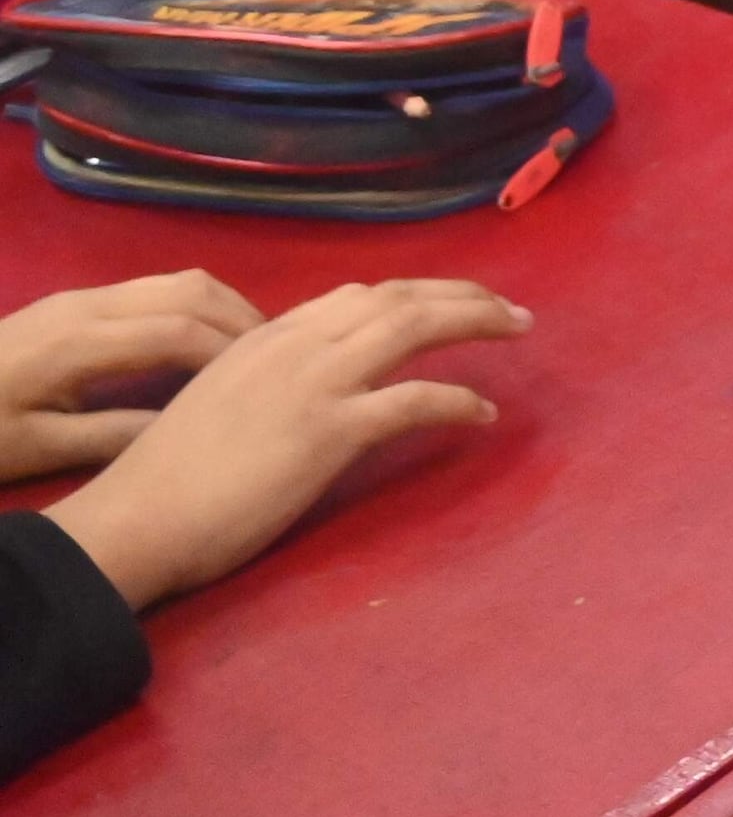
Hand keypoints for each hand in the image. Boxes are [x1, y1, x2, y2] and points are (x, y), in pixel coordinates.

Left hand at [0, 273, 260, 480]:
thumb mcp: (38, 449)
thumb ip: (113, 436)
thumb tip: (186, 429)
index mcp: (79, 343)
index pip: (180, 333)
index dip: (232, 357)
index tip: (273, 386)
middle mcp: (89, 305)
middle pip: (190, 293)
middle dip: (243, 323)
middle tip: (284, 361)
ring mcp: (82, 296)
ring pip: (178, 281)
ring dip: (224, 308)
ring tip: (255, 349)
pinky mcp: (76, 300)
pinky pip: (156, 288)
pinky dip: (196, 307)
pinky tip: (205, 342)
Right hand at [44, 279, 526, 613]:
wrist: (131, 522)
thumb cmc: (163, 480)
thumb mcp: (215, 403)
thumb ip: (265, 381)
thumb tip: (310, 387)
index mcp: (263, 338)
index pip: (355, 297)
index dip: (412, 294)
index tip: (449, 302)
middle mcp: (294, 346)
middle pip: (396, 298)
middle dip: (460, 295)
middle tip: (507, 309)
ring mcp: (314, 384)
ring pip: (413, 326)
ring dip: (475, 322)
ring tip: (516, 331)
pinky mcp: (330, 431)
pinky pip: (416, 400)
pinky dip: (459, 401)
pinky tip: (483, 415)